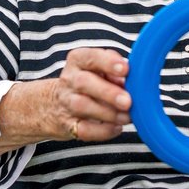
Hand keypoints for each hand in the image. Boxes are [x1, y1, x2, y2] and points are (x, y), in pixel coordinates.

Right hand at [0, 48, 130, 142]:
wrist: (54, 105)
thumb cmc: (89, 82)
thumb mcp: (99, 68)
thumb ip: (116, 72)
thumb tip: (133, 83)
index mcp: (78, 60)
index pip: (90, 56)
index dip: (108, 62)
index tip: (125, 69)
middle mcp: (69, 79)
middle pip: (84, 82)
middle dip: (108, 92)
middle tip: (128, 101)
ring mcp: (66, 102)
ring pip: (83, 106)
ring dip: (108, 113)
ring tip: (127, 117)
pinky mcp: (68, 125)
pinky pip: (83, 130)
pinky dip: (102, 131)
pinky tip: (117, 128)